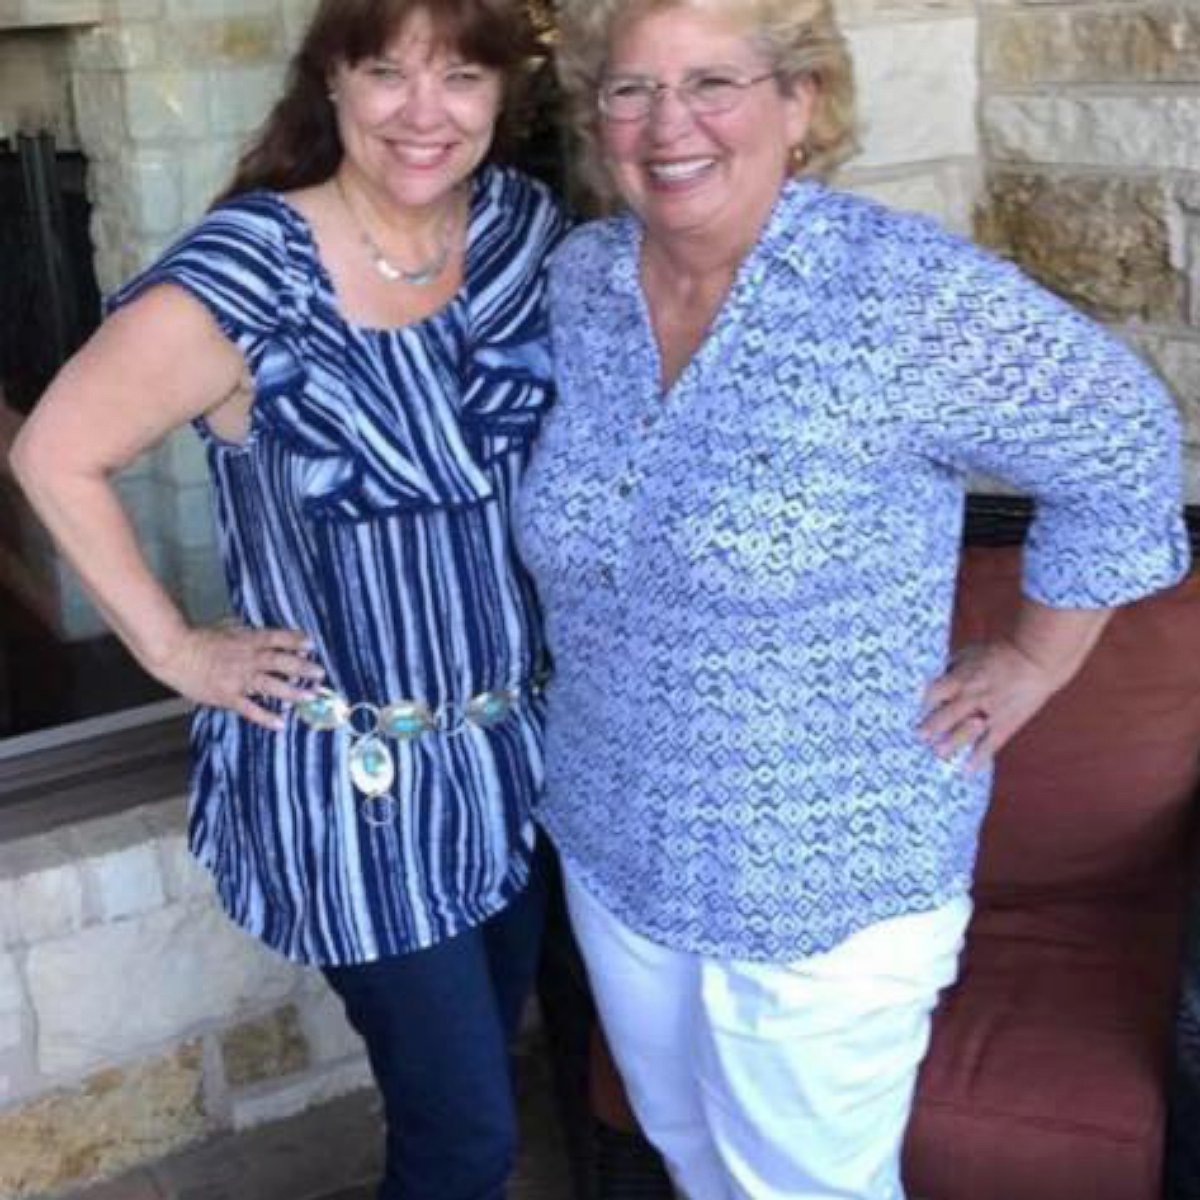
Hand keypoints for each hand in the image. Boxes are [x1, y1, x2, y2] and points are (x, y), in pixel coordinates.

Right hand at [155, 622, 324, 730]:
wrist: (174, 653)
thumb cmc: (198, 639)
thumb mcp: (226, 627)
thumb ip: (246, 631)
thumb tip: (265, 634)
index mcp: (247, 640)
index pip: (276, 638)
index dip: (294, 641)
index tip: (311, 644)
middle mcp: (247, 659)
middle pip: (279, 662)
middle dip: (302, 668)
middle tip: (320, 673)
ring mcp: (238, 679)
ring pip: (270, 685)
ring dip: (292, 691)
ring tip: (310, 696)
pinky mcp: (227, 696)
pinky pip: (250, 708)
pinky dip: (266, 716)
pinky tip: (281, 723)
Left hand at [918, 639, 1063, 772]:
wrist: (1035, 658)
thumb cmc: (1000, 653)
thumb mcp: (969, 654)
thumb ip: (952, 668)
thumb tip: (936, 678)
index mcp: (960, 678)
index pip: (933, 693)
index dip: (922, 704)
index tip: (912, 714)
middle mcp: (971, 696)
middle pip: (946, 715)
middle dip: (930, 727)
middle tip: (918, 737)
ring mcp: (989, 712)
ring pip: (965, 732)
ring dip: (950, 744)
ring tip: (938, 754)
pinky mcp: (1006, 723)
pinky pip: (990, 744)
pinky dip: (978, 758)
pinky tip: (966, 771)